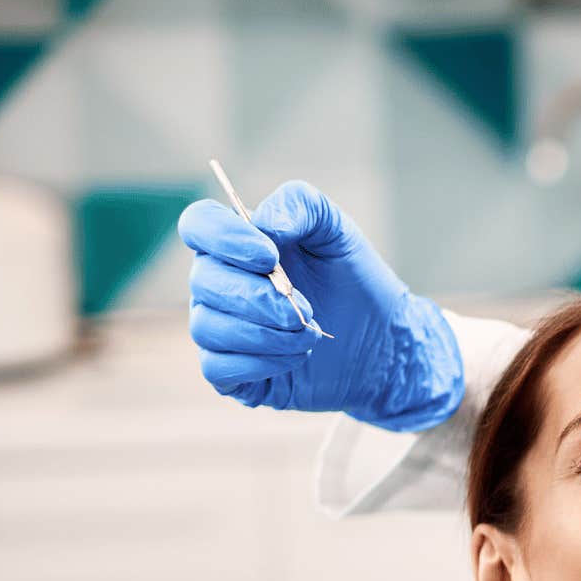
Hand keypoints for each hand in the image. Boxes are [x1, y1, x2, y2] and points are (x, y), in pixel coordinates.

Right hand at [176, 181, 461, 429]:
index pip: (198, 224)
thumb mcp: (336, 231)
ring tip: (310, 334)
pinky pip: (218, 368)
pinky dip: (260, 363)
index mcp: (236, 243)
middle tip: (306, 309)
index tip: (269, 256)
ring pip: (207, 327)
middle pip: (204, 281)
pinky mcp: (231, 373)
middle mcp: (218, 283)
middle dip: (258, 297)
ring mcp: (220, 328)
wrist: (381, 341)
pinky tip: (296, 358)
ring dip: (265, 333)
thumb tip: (264, 224)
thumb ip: (300, 206)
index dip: (224, 238)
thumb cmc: (352, 281)